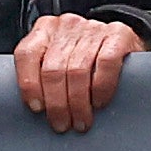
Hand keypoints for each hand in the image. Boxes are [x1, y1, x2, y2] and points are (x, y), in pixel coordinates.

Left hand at [13, 11, 140, 132]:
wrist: (123, 42)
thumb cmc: (85, 57)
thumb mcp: (59, 58)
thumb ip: (43, 74)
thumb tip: (36, 109)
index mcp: (45, 29)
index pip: (27, 54)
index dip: (29, 84)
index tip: (37, 108)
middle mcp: (67, 25)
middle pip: (53, 68)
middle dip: (57, 103)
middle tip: (61, 124)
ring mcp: (93, 28)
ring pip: (78, 70)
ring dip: (78, 103)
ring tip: (81, 121)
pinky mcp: (119, 34)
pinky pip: (106, 64)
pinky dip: (101, 88)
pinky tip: (99, 102)